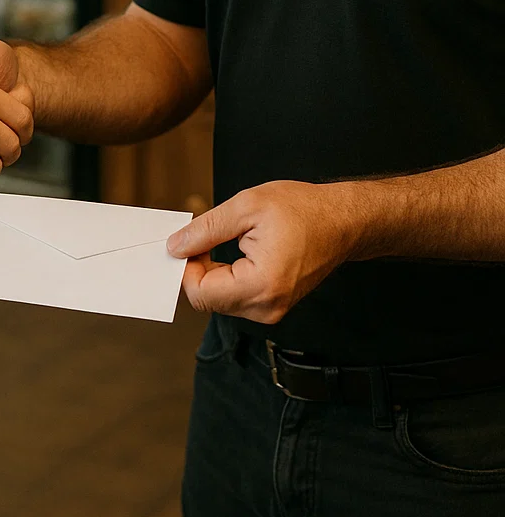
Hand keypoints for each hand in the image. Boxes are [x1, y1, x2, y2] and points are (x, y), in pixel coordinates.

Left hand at [165, 179, 359, 324]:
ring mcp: (272, 310)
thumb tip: (175, 246)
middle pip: (208, 301)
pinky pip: (235, 298)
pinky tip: (235, 253)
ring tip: (225, 242)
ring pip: (219, 301)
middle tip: (202, 238)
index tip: (189, 241)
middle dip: (196, 270)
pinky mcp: (273, 305)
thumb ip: (206, 229)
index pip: (201, 293)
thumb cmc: (302, 209)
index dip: (186, 266)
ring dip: (211, 274)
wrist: (341, 221)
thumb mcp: (246, 206)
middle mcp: (267, 307)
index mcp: (261, 284)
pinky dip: (225, 278)